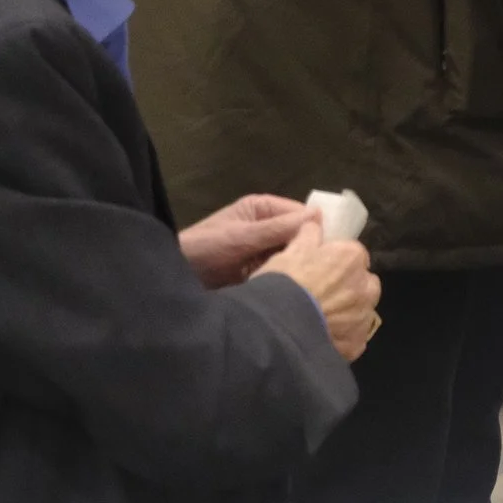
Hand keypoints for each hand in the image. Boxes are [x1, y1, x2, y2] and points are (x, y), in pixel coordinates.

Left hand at [178, 193, 317, 288]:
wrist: (174, 279)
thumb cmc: (204, 248)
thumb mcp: (241, 237)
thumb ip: (277, 228)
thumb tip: (318, 217)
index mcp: (263, 209)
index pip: (301, 215)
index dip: (315, 230)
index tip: (327, 250)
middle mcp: (267, 227)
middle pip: (299, 237)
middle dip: (308, 252)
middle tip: (320, 272)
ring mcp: (263, 252)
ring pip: (292, 258)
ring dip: (297, 269)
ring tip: (309, 284)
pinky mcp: (259, 274)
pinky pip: (280, 275)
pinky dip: (285, 282)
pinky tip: (293, 293)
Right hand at [260, 220, 380, 361]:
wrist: (276, 328)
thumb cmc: (283, 283)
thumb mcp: (291, 251)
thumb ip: (309, 234)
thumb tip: (315, 221)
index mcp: (352, 257)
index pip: (353, 255)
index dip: (338, 262)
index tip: (323, 270)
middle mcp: (365, 286)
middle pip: (364, 283)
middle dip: (350, 287)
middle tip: (324, 295)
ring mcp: (363, 317)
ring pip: (362, 311)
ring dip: (349, 312)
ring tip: (322, 318)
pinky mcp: (356, 344)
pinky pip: (353, 336)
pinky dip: (343, 336)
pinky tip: (324, 336)